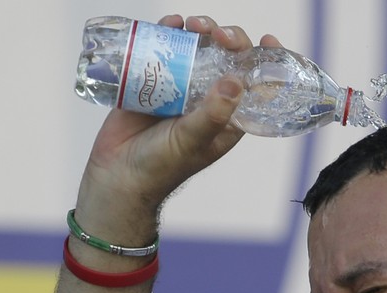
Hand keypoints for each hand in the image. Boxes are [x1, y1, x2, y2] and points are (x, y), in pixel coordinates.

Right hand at [75, 17, 284, 242]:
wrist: (117, 174)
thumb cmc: (161, 166)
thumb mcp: (193, 141)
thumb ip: (214, 114)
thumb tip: (236, 82)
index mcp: (229, 116)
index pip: (257, 85)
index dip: (268, 62)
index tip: (269, 41)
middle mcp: (209, 98)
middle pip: (229, 58)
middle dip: (228, 38)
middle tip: (216, 34)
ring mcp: (183, 86)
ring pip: (199, 48)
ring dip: (199, 30)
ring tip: (189, 24)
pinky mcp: (155, 78)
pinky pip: (166, 48)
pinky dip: (169, 32)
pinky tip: (169, 24)